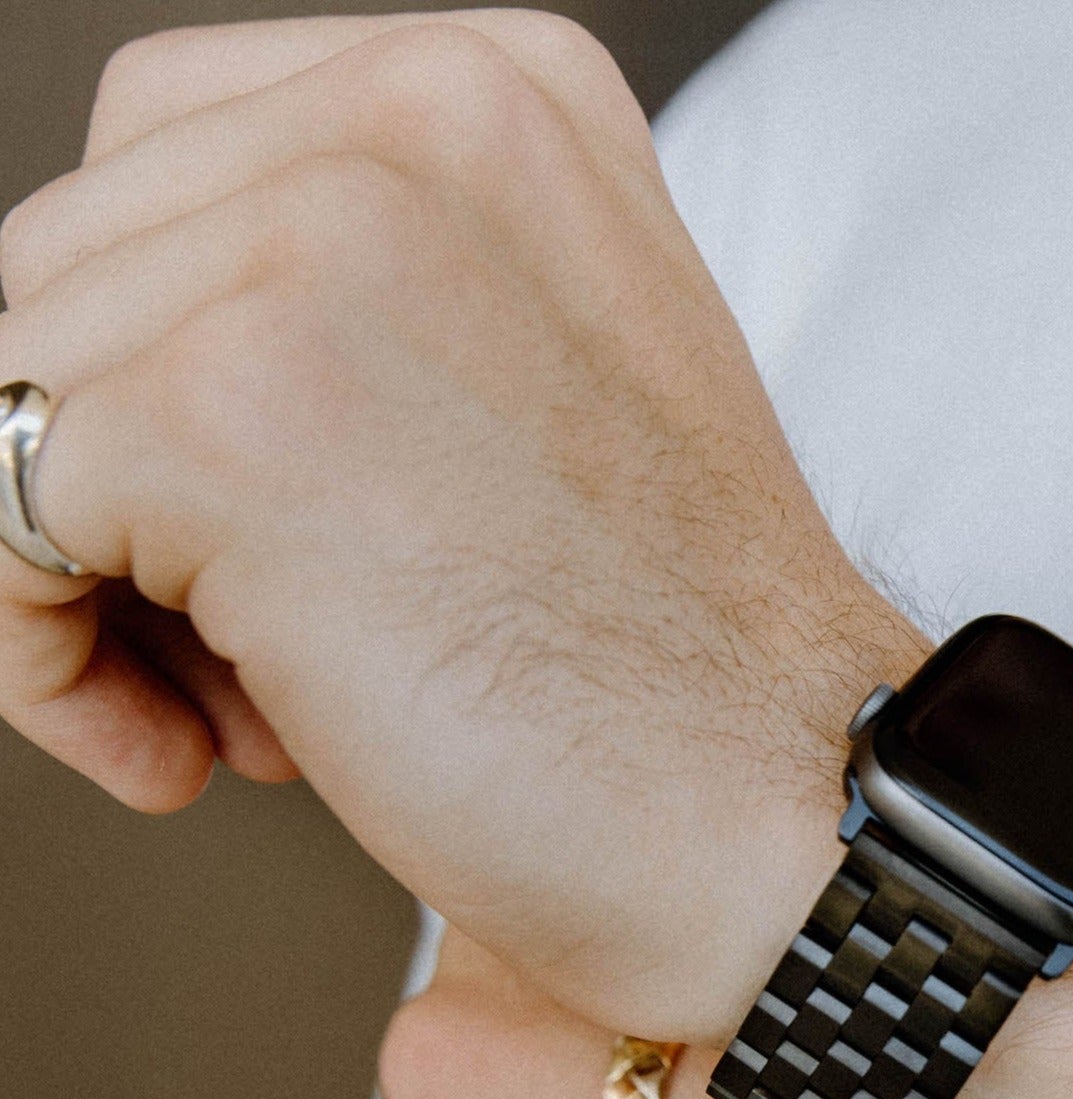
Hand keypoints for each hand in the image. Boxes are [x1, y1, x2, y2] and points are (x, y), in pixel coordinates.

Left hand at [0, 13, 923, 1039]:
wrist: (794, 829)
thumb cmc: (672, 673)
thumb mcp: (534, 394)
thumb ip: (358, 308)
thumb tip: (102, 372)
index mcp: (501, 94)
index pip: (175, 162)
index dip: (164, 361)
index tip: (240, 535)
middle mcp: (416, 118)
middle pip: (70, 265)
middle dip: (117, 476)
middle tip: (248, 652)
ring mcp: (327, 248)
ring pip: (12, 378)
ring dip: (84, 574)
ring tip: (254, 709)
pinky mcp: (235, 409)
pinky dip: (43, 658)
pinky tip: (199, 750)